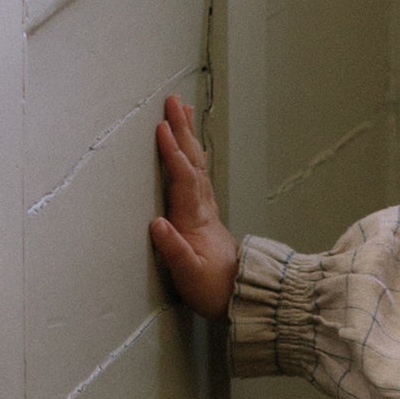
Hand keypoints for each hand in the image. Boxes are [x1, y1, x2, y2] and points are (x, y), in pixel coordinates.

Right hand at [149, 93, 238, 317]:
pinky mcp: (206, 215)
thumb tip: (157, 224)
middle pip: (193, 162)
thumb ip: (174, 250)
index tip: (162, 128)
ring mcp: (206, 210)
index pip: (182, 179)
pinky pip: (198, 176)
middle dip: (182, 130)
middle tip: (174, 101)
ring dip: (189, 137)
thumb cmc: (213, 289)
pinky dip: (193, 157)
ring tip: (182, 112)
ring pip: (197, 165)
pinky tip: (192, 149)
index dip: (172, 153)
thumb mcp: (189, 275)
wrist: (242, 298)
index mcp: (194, 219)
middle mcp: (202, 209)